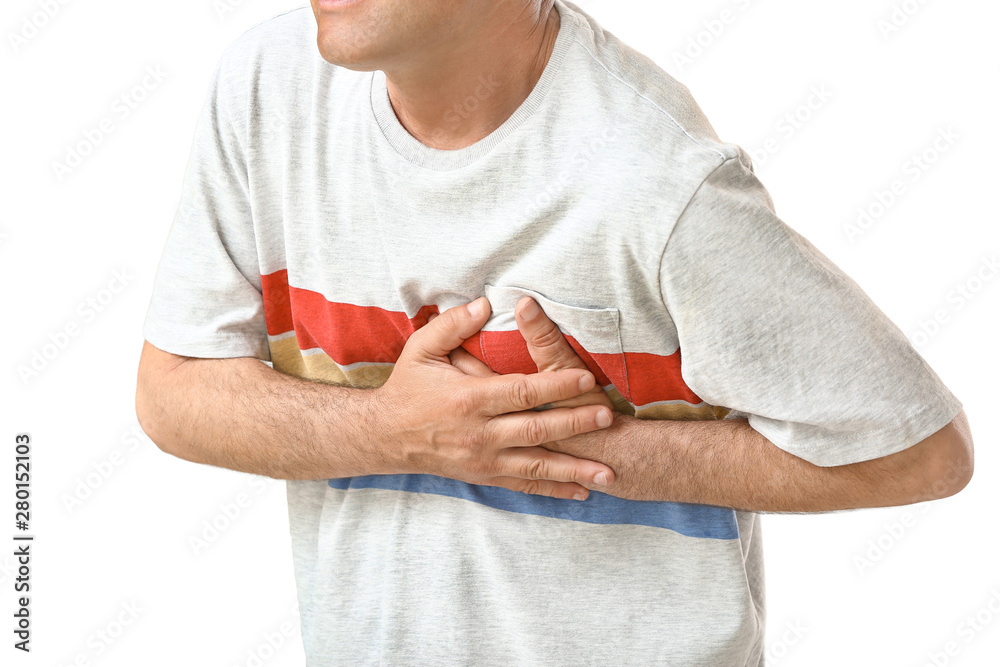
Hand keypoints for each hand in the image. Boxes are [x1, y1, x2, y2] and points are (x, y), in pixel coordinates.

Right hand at [372, 297, 615, 500]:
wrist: (384, 437)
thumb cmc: (407, 389)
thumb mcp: (421, 350)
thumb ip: (453, 325)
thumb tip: (485, 303)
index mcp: (469, 399)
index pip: (522, 391)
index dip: (556, 386)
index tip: (585, 379)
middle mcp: (479, 433)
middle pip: (536, 429)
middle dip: (575, 424)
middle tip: (607, 418)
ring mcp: (483, 459)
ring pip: (536, 465)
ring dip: (574, 468)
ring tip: (608, 471)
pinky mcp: (485, 475)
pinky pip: (525, 484)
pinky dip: (555, 489)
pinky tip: (582, 490)